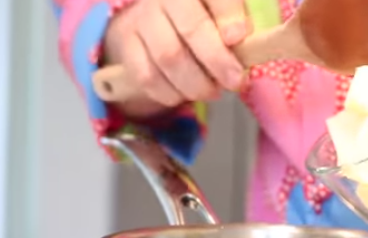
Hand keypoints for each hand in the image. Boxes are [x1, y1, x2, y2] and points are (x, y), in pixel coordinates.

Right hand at [103, 0, 250, 116]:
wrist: (159, 21)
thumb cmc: (204, 18)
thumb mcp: (224, 15)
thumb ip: (237, 21)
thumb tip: (242, 39)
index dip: (228, 14)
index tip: (238, 37)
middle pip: (191, 29)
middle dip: (217, 61)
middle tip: (235, 81)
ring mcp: (141, 17)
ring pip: (169, 58)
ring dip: (196, 84)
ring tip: (212, 91)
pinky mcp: (125, 42)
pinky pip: (147, 76)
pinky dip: (170, 93)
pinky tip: (184, 94)